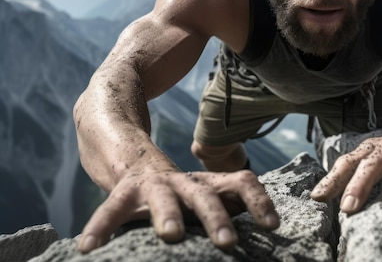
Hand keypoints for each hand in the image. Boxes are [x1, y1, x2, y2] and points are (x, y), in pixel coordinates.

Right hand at [77, 168, 279, 253]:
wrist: (130, 152)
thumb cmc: (175, 189)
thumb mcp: (200, 195)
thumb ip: (224, 208)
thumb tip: (263, 230)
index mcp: (207, 184)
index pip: (241, 183)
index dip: (259, 201)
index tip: (273, 225)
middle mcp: (184, 182)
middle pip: (205, 195)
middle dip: (217, 218)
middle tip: (228, 241)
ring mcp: (154, 185)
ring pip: (165, 198)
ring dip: (170, 215)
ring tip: (172, 235)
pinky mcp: (124, 190)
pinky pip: (111, 209)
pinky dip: (101, 227)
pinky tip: (89, 247)